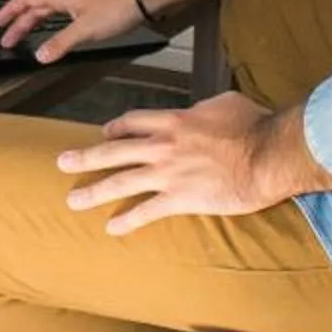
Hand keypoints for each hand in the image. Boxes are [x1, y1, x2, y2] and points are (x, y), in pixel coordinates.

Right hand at [0, 0, 149, 62]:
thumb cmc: (117, 6)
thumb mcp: (86, 29)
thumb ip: (61, 43)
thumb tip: (39, 56)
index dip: (9, 11)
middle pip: (34, 6)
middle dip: (19, 22)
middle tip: (8, 39)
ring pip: (47, 9)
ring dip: (34, 22)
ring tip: (25, 37)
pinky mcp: (88, 3)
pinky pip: (60, 12)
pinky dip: (50, 23)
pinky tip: (55, 32)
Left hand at [59, 91, 279, 235]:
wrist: (269, 155)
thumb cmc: (254, 126)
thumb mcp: (226, 102)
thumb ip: (205, 107)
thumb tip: (203, 110)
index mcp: (174, 120)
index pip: (133, 122)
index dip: (116, 128)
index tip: (105, 134)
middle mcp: (163, 146)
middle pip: (113, 151)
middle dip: (85, 157)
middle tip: (62, 163)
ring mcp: (168, 173)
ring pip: (120, 182)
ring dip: (94, 192)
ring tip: (73, 200)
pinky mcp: (180, 199)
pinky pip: (146, 211)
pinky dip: (127, 221)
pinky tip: (111, 228)